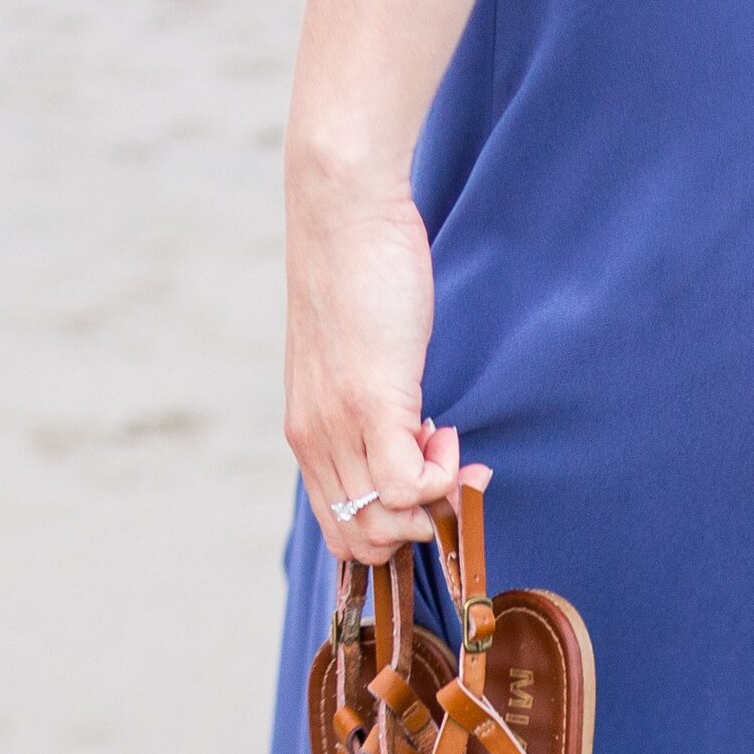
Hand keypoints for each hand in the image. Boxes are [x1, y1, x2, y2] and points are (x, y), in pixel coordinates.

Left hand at [284, 171, 460, 566]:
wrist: (343, 212)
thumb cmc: (356, 272)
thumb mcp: (351, 357)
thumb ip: (366, 405)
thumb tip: (410, 437)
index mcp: (307, 436)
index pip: (341, 529)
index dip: (392, 524)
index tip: (425, 476)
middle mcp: (315, 442)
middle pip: (362, 541)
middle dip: (416, 524)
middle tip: (445, 465)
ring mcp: (340, 427)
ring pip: (385, 524)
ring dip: (431, 498)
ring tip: (442, 438)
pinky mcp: (372, 404)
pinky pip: (406, 488)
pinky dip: (439, 477)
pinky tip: (444, 430)